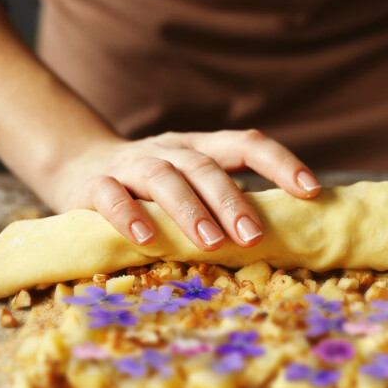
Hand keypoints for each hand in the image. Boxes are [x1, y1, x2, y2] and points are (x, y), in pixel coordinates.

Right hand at [46, 130, 320, 248]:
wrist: (76, 166)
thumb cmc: (152, 190)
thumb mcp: (191, 186)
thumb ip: (225, 203)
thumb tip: (286, 239)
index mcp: (201, 148)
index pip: (247, 144)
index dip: (281, 163)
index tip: (312, 191)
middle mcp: (170, 150)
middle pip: (206, 167)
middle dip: (233, 201)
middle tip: (254, 237)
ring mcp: (132, 164)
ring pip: (164, 178)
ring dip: (190, 210)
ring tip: (211, 243)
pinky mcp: (93, 185)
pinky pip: (111, 195)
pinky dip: (128, 214)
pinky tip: (147, 238)